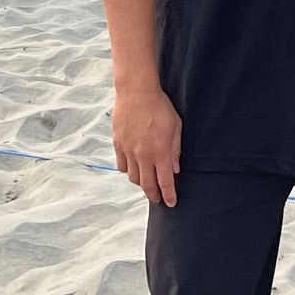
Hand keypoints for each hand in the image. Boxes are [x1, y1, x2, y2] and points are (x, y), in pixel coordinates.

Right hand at [112, 84, 181, 205]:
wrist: (136, 91)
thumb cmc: (159, 106)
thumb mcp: (176, 126)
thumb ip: (175, 150)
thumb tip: (175, 169)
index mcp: (160, 151)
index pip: (165, 181)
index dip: (168, 195)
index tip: (171, 203)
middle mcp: (143, 155)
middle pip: (147, 185)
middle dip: (154, 195)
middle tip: (158, 199)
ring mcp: (128, 151)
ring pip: (133, 178)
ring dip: (141, 184)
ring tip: (147, 183)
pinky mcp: (118, 145)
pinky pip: (122, 166)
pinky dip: (128, 170)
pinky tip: (134, 168)